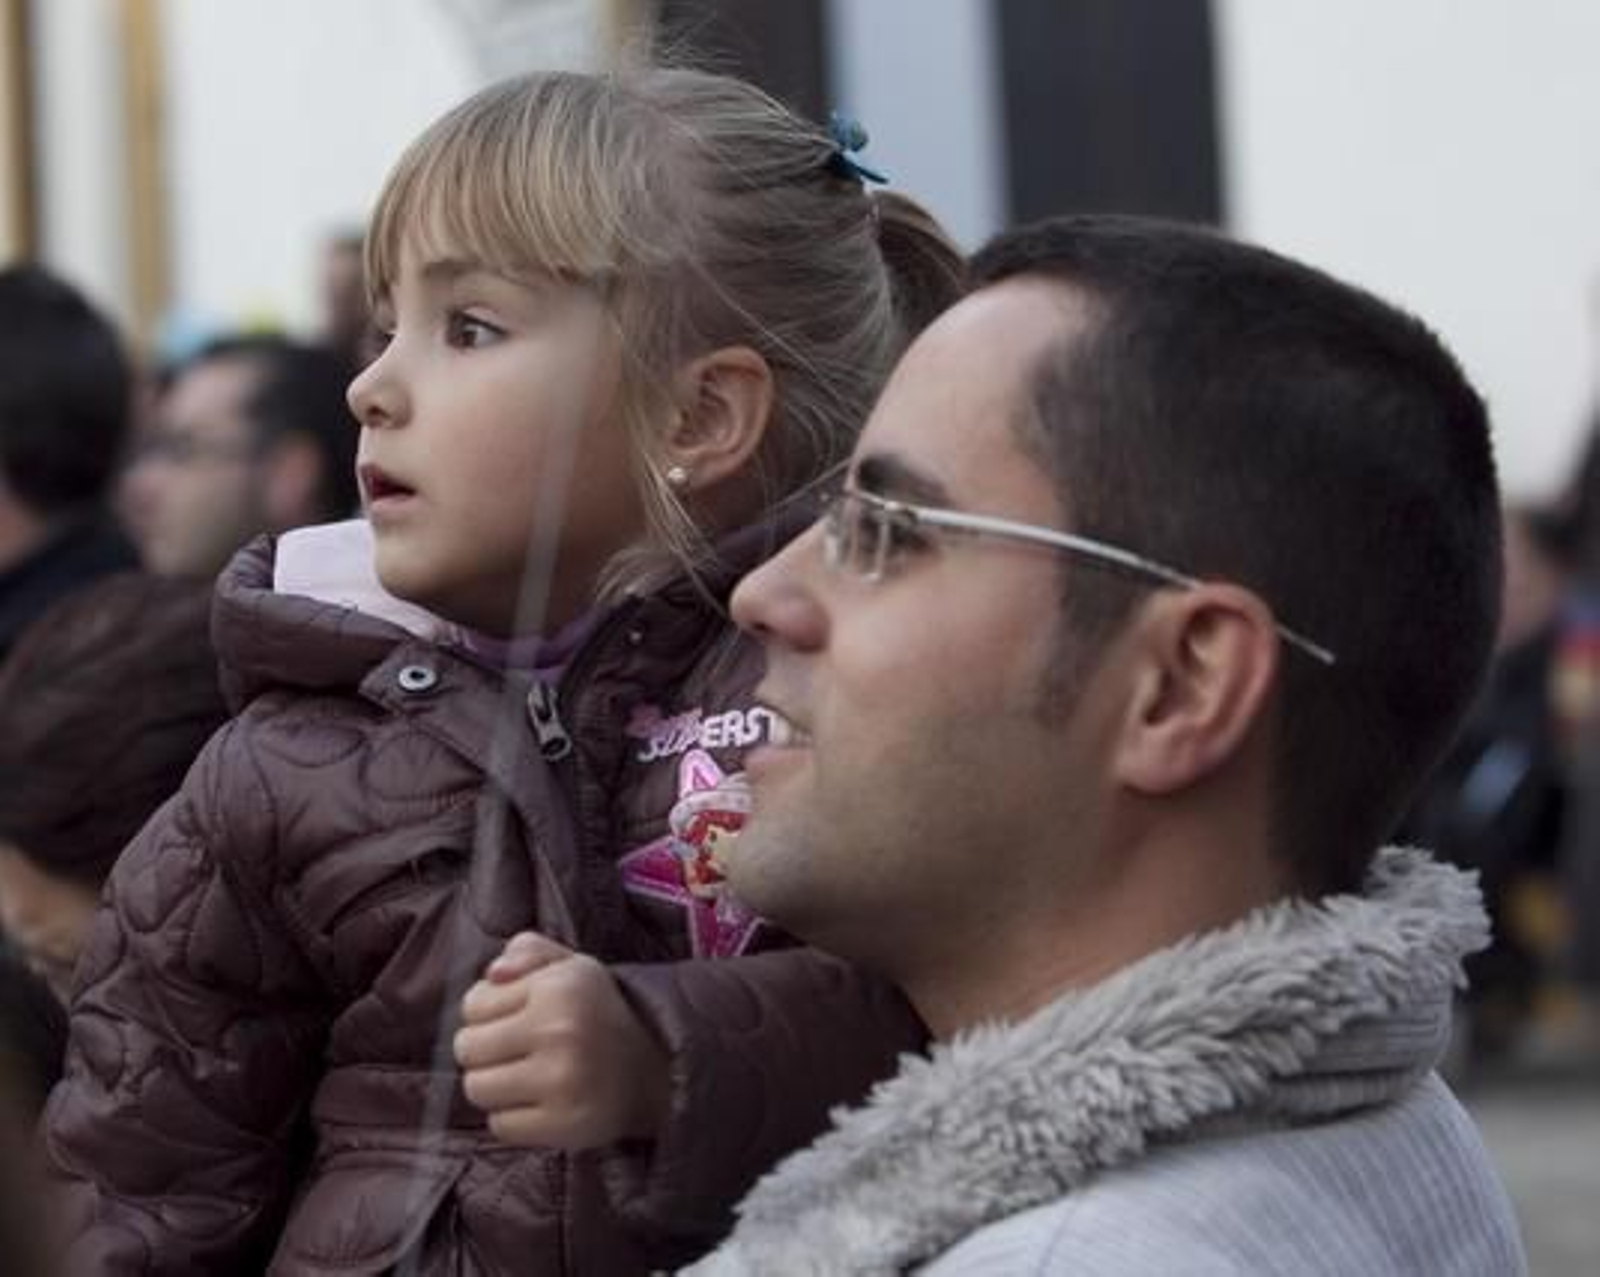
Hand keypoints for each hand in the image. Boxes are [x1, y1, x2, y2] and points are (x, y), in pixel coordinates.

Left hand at [455, 932, 669, 1149]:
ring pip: (478, 1089)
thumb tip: (493, 974)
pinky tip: (541, 1102)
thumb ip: (528, 951)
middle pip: (468, 1049)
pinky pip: (500, 1126)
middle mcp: (560, 1030)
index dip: (486, 1013)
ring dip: (495, 1086)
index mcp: (558, 986)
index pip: (473, 1004)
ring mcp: (562, 1081)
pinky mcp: (565, 1125)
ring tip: (526, 1077)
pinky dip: (513, 1118)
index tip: (515, 1019)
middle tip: (516, 1051)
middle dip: (484, 1051)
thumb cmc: (596, 1012)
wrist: (653, 1066)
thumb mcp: (570, 966)